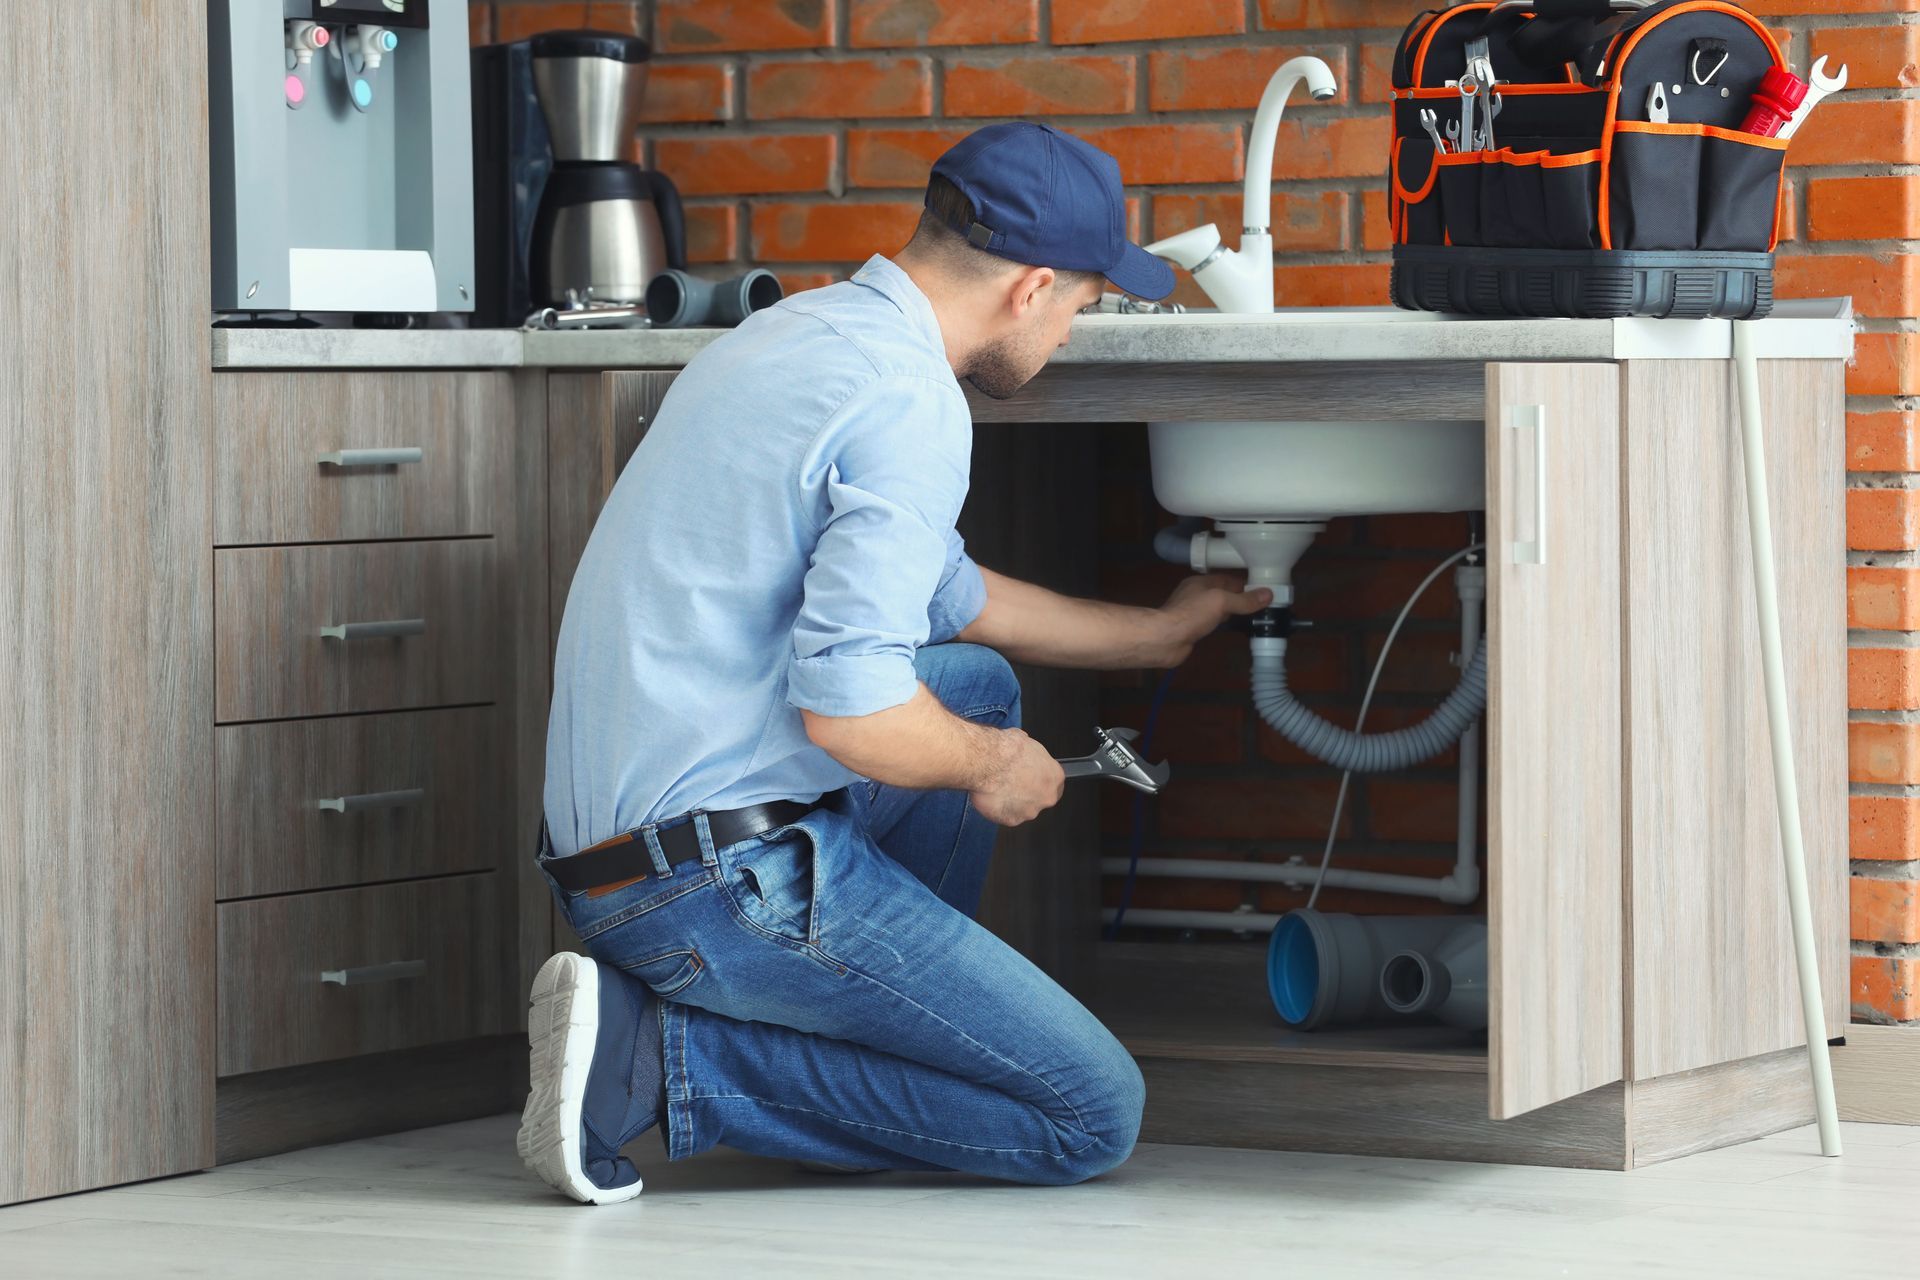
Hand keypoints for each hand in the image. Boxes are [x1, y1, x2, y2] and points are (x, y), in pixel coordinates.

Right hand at [969, 729, 1065, 826]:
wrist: (987, 762)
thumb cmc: (1006, 751)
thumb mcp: (1023, 739)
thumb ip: (1028, 751)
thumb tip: (1022, 744)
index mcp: (1054, 776)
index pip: (1053, 783)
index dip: (1039, 780)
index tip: (1029, 777)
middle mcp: (1046, 797)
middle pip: (1040, 798)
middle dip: (1027, 793)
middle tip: (1011, 783)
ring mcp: (1030, 811)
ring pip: (1022, 809)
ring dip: (1012, 801)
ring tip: (997, 788)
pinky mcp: (1012, 820)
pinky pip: (1005, 816)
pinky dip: (998, 809)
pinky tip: (991, 796)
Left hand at [1149, 573, 1272, 666]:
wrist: (1165, 639)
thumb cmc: (1192, 614)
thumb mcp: (1221, 601)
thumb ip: (1244, 599)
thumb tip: (1268, 594)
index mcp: (1201, 582)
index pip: (1229, 579)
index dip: (1247, 584)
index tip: (1266, 590)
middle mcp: (1197, 595)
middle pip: (1225, 594)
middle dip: (1242, 599)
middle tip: (1265, 606)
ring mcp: (1194, 613)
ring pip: (1219, 609)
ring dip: (1234, 612)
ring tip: (1255, 617)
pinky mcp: (1193, 629)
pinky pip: (1214, 623)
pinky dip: (1226, 625)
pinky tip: (1236, 629)